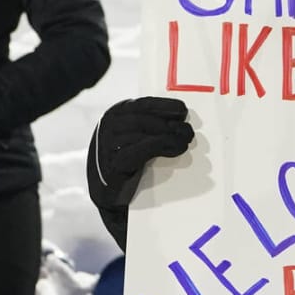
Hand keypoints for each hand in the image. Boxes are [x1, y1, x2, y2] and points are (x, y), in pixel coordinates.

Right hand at [86, 97, 194, 211]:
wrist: (107, 189)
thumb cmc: (124, 158)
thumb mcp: (133, 134)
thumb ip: (149, 124)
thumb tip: (178, 120)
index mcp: (116, 113)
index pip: (143, 104)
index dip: (165, 106)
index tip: (182, 110)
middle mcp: (109, 124)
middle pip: (145, 119)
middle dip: (170, 124)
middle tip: (188, 131)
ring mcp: (108, 142)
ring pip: (144, 133)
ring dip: (169, 136)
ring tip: (184, 141)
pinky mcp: (114, 161)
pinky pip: (142, 149)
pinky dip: (162, 146)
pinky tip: (175, 149)